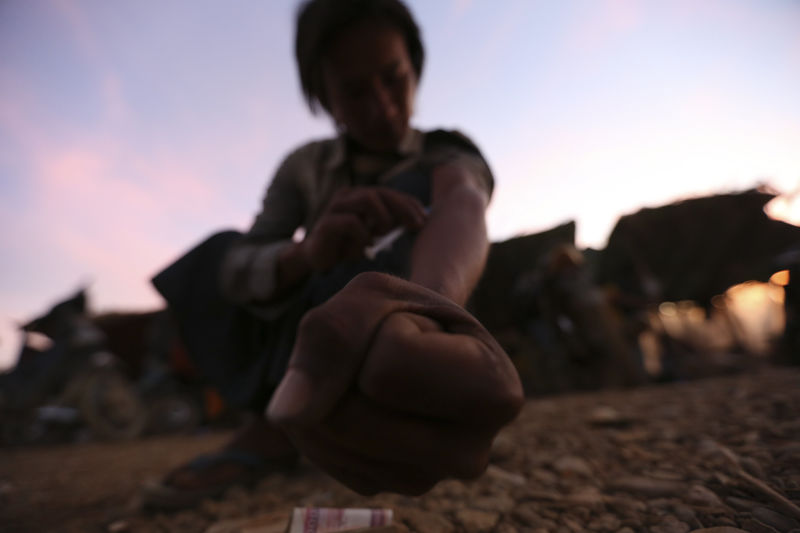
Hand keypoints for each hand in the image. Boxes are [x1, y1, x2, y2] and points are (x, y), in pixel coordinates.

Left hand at [266, 272, 523, 494]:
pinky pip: (320, 454)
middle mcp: (471, 455)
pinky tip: (355, 402)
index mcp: (495, 393)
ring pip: (328, 437)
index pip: (390, 367)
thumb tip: (287, 415)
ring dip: (325, 393)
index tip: (413, 329)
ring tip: (369, 377)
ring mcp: (425, 480)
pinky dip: (320, 420)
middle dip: (346, 369)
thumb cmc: (405, 314)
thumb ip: (331, 336)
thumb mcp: (374, 295)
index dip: (381, 333)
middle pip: (351, 414)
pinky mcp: (382, 489)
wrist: (416, 345)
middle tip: (385, 354)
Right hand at [301, 187, 426, 271]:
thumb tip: (416, 221)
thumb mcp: (371, 233)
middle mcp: (348, 196)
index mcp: (359, 195)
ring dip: (383, 218)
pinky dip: (364, 235)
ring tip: (382, 235)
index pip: (389, 193)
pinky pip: (351, 222)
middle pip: (381, 192)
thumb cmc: (346, 245)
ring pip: (367, 199)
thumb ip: (388, 225)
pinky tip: (365, 247)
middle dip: (403, 208)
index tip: (424, 219)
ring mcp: (335, 207)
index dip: (409, 203)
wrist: (316, 258)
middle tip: (417, 226)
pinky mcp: (326, 223)